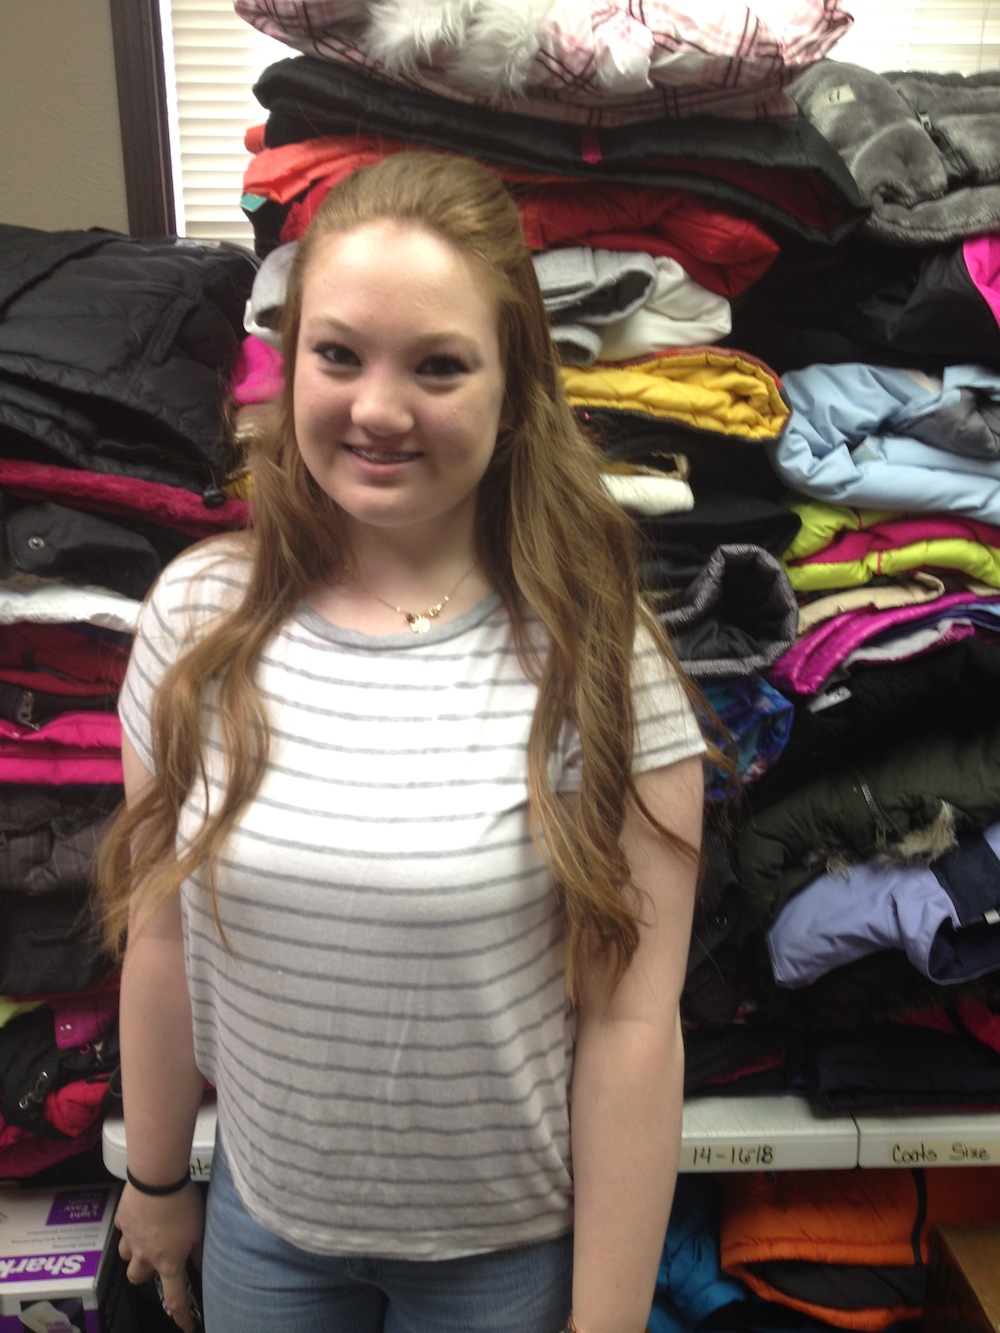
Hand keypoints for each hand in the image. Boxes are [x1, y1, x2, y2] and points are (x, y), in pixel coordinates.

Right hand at [116, 1179, 204, 1331]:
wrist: (157, 1179)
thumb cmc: (184, 1205)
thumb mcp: (201, 1229)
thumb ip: (199, 1251)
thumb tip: (200, 1267)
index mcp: (169, 1262)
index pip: (175, 1298)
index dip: (181, 1316)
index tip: (187, 1327)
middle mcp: (146, 1256)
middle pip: (137, 1279)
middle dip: (145, 1274)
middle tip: (157, 1259)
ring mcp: (130, 1239)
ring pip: (125, 1257)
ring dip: (134, 1253)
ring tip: (146, 1238)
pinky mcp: (121, 1221)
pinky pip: (122, 1231)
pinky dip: (130, 1228)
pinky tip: (140, 1215)